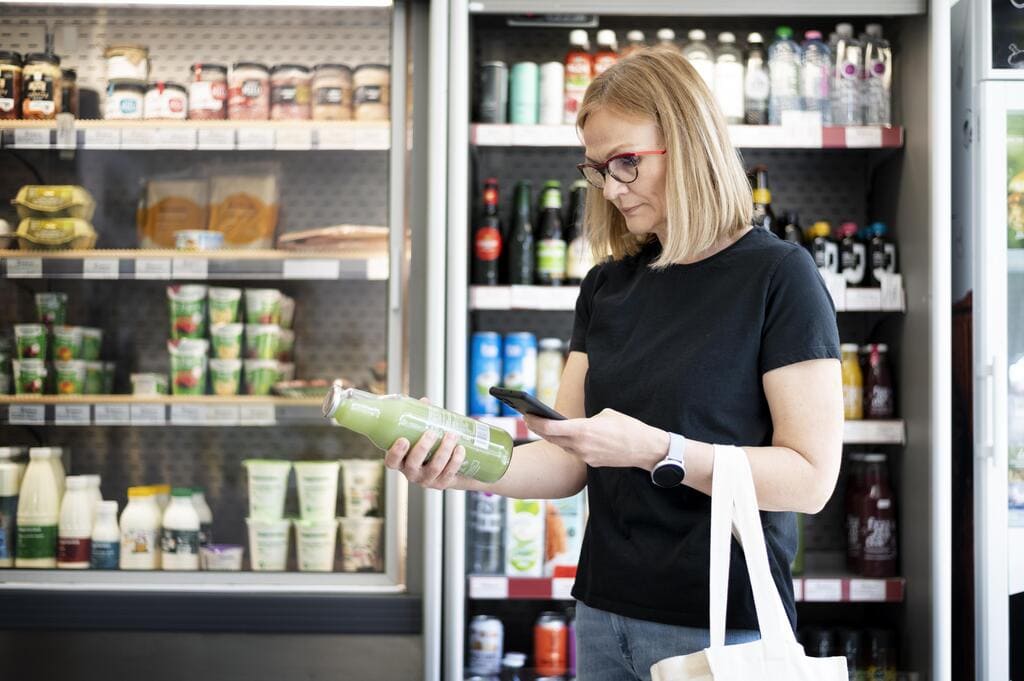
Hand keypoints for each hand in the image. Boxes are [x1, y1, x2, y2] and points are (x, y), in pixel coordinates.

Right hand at [384, 397, 465, 489]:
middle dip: (422, 448)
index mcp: (402, 460)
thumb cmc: (433, 445)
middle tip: (431, 432)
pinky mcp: (442, 484)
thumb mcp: (424, 432)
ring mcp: (427, 480)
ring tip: (451, 435)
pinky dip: (455, 460)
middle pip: (412, 465)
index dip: (395, 453)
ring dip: (443, 450)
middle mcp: (412, 473)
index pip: (391, 462)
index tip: (403, 440)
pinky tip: (460, 449)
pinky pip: (448, 474)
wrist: (454, 465)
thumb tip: (424, 401)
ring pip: (434, 468)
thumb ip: (422, 418)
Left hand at [523, 408, 668, 470]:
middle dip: (539, 428)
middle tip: (528, 418)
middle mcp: (581, 445)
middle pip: (552, 438)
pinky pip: (576, 452)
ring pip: (563, 446)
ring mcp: (586, 456)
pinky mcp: (592, 463)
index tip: (527, 415)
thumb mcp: (606, 414)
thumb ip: (587, 420)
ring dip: (552, 437)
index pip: (552, 427)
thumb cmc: (628, 427)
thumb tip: (578, 425)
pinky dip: (569, 444)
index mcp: (583, 429)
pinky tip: (565, 437)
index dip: (536, 422)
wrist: (646, 449)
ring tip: (542, 427)